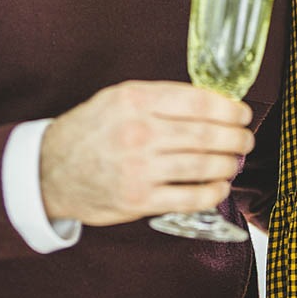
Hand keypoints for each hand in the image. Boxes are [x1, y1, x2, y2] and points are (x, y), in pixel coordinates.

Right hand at [39, 80, 254, 226]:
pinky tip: (220, 186)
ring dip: (228, 163)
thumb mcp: (120, 97)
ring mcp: (139, 168)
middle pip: (204, 134)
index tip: (242, 113)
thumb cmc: (92, 128)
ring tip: (236, 160)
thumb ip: (160, 97)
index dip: (227, 108)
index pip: (196, 101)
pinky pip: (188, 197)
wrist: (50, 169)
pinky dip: (211, 192)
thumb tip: (209, 102)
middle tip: (246, 138)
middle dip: (235, 137)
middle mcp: (139, 132)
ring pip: (201, 165)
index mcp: (137, 100)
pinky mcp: (138, 200)